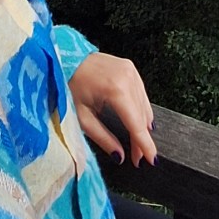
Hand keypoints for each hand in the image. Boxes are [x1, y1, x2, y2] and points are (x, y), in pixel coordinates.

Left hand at [68, 51, 155, 167]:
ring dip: (142, 126)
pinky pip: (141, 94)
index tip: (152, 161)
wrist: (66, 57)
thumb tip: (119, 156)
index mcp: (116, 90)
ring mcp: (131, 71)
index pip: (135, 124)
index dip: (144, 144)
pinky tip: (140, 122)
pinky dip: (141, 110)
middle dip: (141, 139)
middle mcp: (128, 78)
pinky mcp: (130, 68)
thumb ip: (103, 138)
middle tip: (138, 158)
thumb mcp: (82, 117)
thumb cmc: (70, 85)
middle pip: (141, 116)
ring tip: (137, 144)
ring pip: (144, 106)